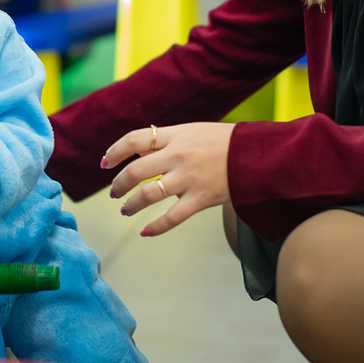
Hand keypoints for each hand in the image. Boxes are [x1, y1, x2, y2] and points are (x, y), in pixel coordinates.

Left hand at [102, 122, 233, 237]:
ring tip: (125, 209)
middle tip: (114, 192)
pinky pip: (171, 217)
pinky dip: (155, 227)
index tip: (105, 162)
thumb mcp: (194, 131)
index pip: (135, 140)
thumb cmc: (226, 141)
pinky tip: (145, 231)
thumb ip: (169, 140)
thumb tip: (142, 151)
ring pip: (148, 195)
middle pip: (136, 171)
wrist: (258, 155)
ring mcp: (188, 179)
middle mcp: (178, 156)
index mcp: (176, 135)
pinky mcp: (200, 199)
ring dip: (131, 204)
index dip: (115, 151)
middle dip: (119, 184)